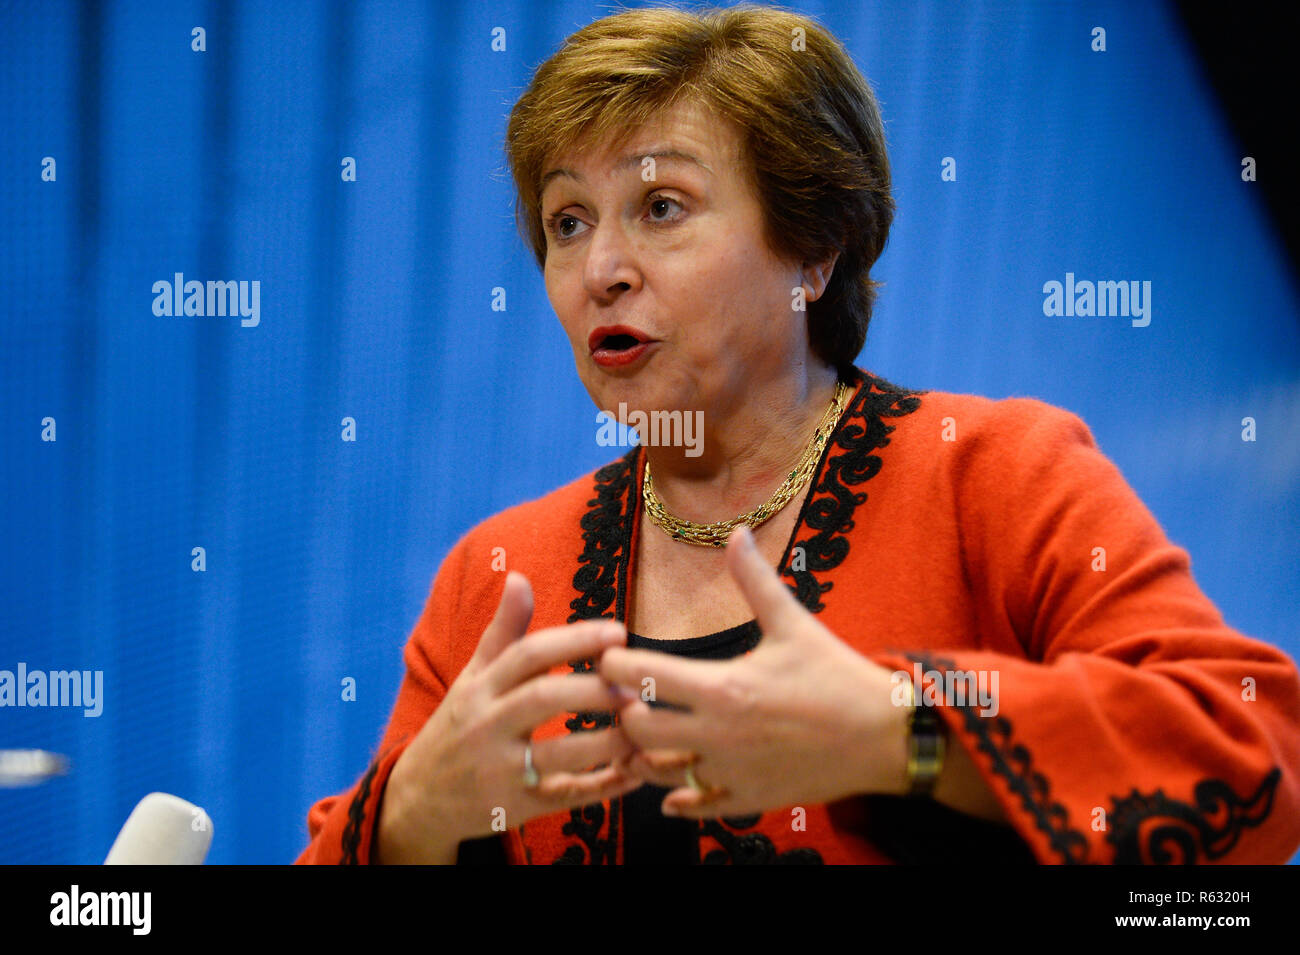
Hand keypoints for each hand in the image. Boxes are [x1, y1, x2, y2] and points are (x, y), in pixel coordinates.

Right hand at [376, 571, 642, 862]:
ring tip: (644, 726)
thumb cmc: (459, 725)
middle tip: (637, 685)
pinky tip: (636, 772)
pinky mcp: (516, 807)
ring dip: (607, 741)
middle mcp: (487, 725)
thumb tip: (518, 576)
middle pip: (543, 699)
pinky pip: (564, 798)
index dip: (574, 640)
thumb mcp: (473, 677)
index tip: (618, 632)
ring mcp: (500, 770)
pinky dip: (603, 787)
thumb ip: (503, 631)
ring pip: (559, 755)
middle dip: (594, 689)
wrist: (418, 799)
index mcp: (480, 687)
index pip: (528, 655)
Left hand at [599, 524, 910, 818]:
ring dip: (647, 755)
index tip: (616, 655)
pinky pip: (696, 807)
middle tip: (630, 695)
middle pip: (637, 730)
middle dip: (625, 711)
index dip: (614, 664)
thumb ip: (755, 579)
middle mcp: (718, 734)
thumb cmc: (837, 675)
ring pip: (659, 774)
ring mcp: (732, 772)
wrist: (885, 736)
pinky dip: (680, 798)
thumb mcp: (793, 622)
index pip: (637, 676)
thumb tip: (736, 533)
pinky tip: (676, 787)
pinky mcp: (749, 799)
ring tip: (652, 735)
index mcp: (722, 687)